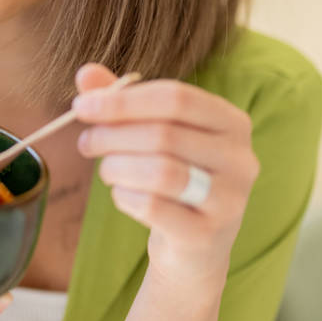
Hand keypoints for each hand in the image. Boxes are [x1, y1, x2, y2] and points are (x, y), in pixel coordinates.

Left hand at [72, 64, 259, 281]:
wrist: (195, 248)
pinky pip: (153, 207)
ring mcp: (229, 199)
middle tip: (86, 143)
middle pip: (164, 134)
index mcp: (231, 122)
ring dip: (117, 168)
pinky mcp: (207, 234)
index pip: (176, 97)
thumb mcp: (151, 134)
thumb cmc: (172, 178)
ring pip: (160, 172)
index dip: (123, 100)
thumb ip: (122, 101)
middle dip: (112, 135)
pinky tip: (122, 195)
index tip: (81, 106)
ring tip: (106, 171)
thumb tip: (85, 73)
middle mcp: (240, 158)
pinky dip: (125, 197)